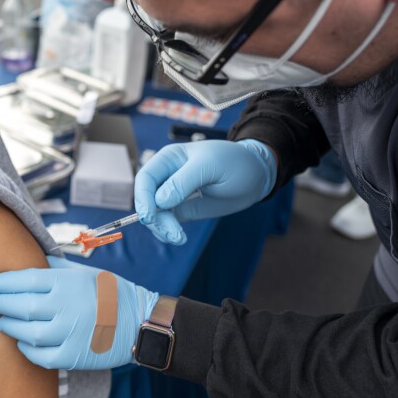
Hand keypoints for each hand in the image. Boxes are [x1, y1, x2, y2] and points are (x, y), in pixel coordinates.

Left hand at [0, 256, 158, 369]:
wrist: (138, 321)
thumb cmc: (107, 292)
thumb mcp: (82, 272)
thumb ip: (53, 268)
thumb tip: (25, 261)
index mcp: (67, 282)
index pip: (24, 280)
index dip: (1, 282)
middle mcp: (67, 306)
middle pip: (21, 305)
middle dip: (0, 303)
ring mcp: (71, 333)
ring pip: (27, 333)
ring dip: (9, 327)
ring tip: (2, 322)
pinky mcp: (74, 356)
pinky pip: (41, 356)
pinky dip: (26, 349)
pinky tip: (21, 341)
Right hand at [134, 139, 275, 243]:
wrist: (255, 176)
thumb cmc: (233, 162)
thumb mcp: (210, 166)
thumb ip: (183, 182)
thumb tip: (159, 202)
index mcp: (169, 159)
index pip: (145, 178)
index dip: (143, 197)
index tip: (150, 217)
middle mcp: (166, 176)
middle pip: (147, 199)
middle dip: (155, 218)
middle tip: (172, 233)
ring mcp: (173, 195)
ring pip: (155, 214)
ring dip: (162, 229)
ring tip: (179, 238)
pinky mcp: (182, 209)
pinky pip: (166, 222)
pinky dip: (168, 232)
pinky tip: (179, 237)